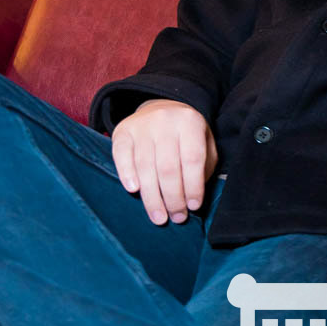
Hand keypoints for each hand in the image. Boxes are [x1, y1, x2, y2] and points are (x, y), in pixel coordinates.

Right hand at [112, 98, 218, 225]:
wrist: (162, 108)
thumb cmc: (186, 135)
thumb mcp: (205, 143)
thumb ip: (204, 167)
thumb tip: (192, 200)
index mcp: (190, 122)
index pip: (192, 159)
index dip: (193, 186)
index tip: (193, 207)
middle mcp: (165, 120)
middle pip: (168, 167)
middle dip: (173, 198)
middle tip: (177, 218)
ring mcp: (142, 125)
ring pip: (145, 166)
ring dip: (152, 197)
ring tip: (159, 217)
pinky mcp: (122, 131)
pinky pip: (121, 155)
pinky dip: (126, 174)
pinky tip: (134, 191)